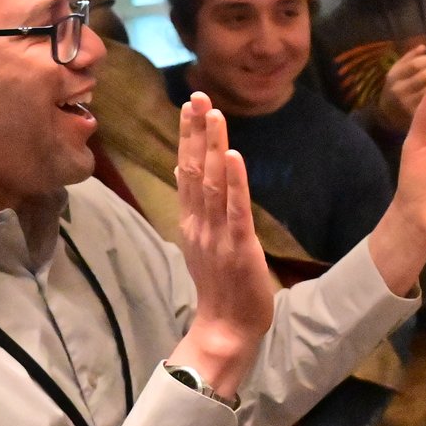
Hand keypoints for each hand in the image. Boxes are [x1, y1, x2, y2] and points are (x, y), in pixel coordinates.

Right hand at [171, 94, 273, 396]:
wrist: (225, 328)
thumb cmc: (220, 287)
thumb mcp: (203, 242)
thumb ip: (197, 210)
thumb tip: (188, 175)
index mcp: (192, 221)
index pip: (187, 169)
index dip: (188, 136)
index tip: (190, 104)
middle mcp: (199, 223)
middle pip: (194, 169)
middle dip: (196, 131)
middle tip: (198, 96)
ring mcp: (217, 235)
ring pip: (212, 183)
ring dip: (212, 147)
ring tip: (213, 114)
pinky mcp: (238, 247)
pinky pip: (235, 210)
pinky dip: (234, 182)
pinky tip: (234, 157)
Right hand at [374, 47, 425, 132]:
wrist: (387, 115)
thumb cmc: (397, 88)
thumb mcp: (397, 72)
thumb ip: (408, 59)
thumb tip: (424, 47)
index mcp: (394, 75)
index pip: (415, 64)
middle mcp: (400, 89)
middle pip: (424, 77)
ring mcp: (407, 103)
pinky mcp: (416, 115)